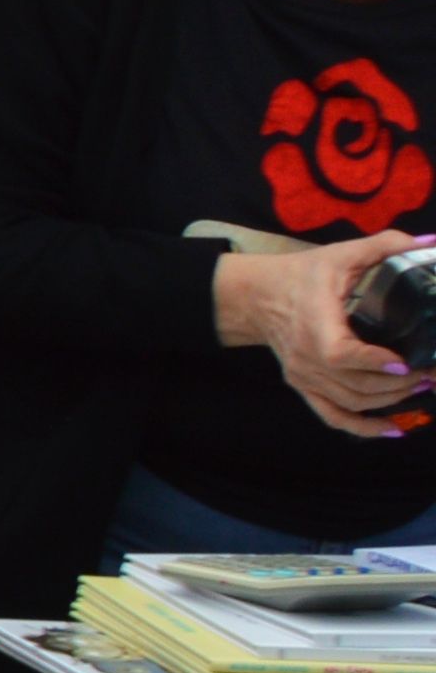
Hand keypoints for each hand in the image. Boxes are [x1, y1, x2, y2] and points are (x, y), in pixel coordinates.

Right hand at [218, 230, 432, 436]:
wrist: (254, 296)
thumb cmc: (299, 275)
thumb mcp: (339, 255)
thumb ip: (384, 247)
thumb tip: (429, 242)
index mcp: (314, 326)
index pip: (342, 354)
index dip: (374, 363)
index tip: (405, 362)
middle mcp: (306, 359)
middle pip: (356, 385)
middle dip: (400, 384)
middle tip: (432, 373)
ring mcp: (304, 377)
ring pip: (351, 402)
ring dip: (390, 401)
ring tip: (422, 388)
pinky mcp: (303, 387)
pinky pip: (333, 416)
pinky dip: (363, 428)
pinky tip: (394, 430)